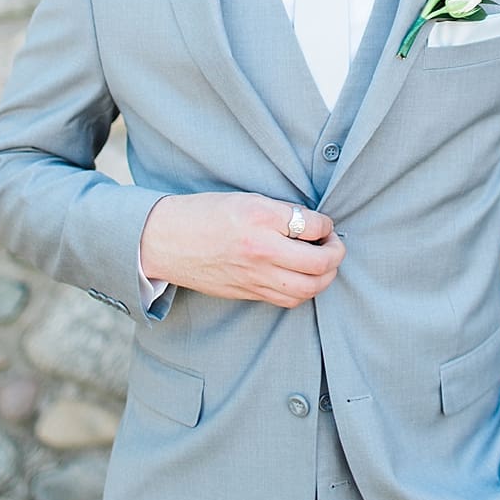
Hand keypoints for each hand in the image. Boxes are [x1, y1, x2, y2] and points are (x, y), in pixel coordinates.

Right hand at [139, 192, 343, 305]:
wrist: (163, 240)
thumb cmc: (200, 214)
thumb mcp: (242, 199)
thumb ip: (277, 212)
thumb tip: (310, 224)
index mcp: (259, 216)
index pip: (313, 224)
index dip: (326, 224)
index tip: (323, 223)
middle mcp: (260, 248)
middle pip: (319, 262)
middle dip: (335, 254)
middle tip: (332, 245)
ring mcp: (254, 275)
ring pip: (309, 288)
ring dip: (324, 277)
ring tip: (322, 265)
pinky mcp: (247, 292)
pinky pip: (288, 299)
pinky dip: (303, 291)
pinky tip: (300, 279)